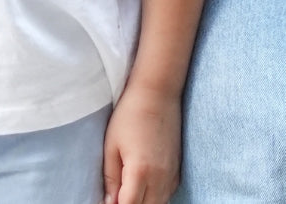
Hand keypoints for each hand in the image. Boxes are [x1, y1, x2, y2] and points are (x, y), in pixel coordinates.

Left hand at [103, 82, 180, 203]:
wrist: (157, 92)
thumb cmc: (130, 115)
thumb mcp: (112, 146)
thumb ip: (111, 179)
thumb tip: (108, 203)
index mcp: (140, 172)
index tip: (109, 201)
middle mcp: (160, 178)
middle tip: (118, 196)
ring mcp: (171, 175)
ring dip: (144, 202)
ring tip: (129, 191)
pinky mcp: (177, 170)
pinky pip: (167, 195)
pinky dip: (155, 197)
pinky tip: (145, 188)